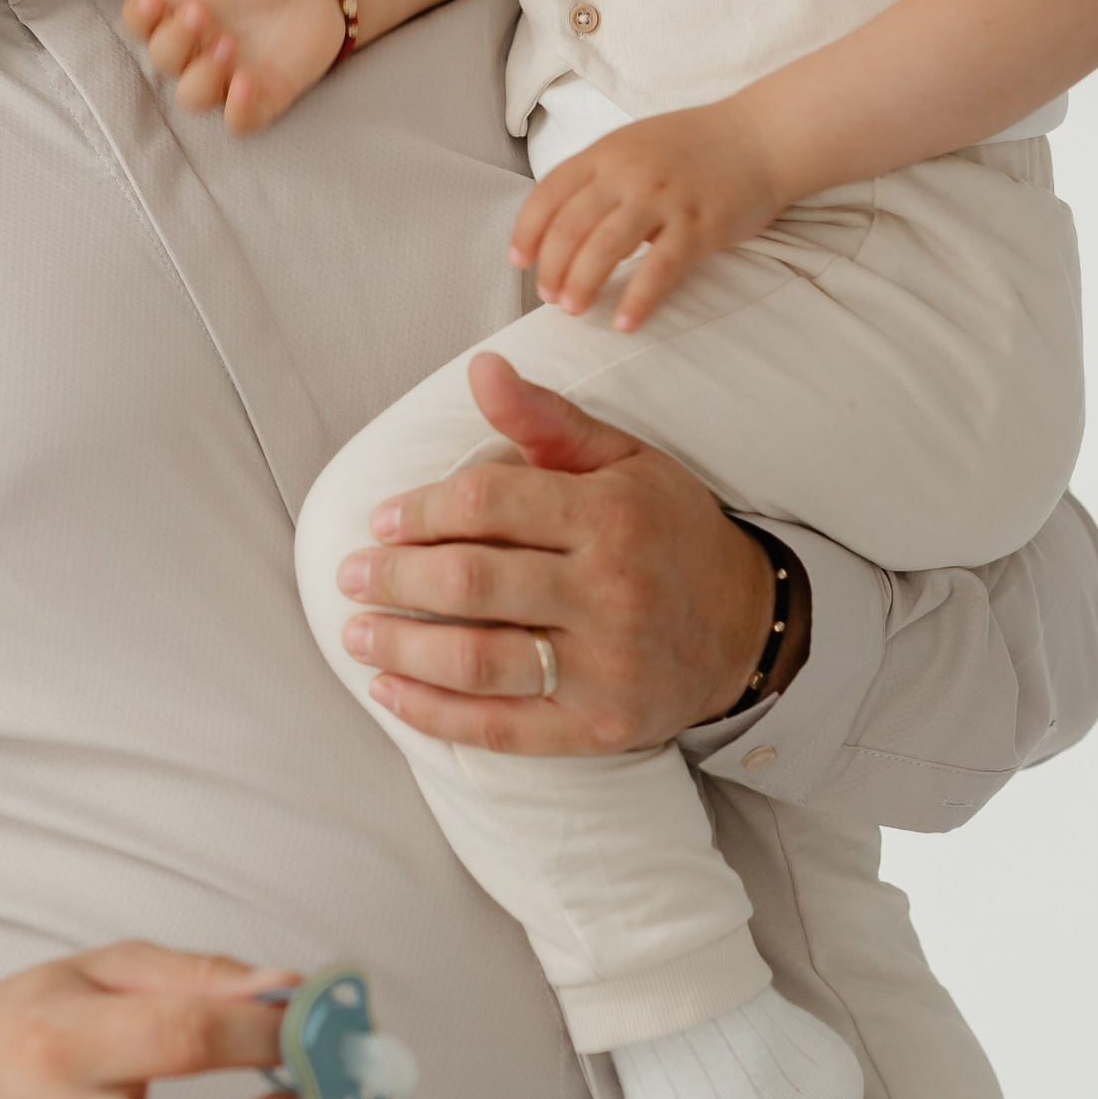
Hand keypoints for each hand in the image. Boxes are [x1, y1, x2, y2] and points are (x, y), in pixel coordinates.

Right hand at [120, 0, 347, 135]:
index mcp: (176, 11)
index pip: (139, 22)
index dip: (139, 13)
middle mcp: (193, 50)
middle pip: (164, 59)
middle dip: (176, 40)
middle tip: (201, 14)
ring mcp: (224, 78)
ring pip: (193, 96)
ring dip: (202, 76)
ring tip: (227, 46)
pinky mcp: (260, 100)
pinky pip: (239, 121)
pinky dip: (239, 109)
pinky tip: (247, 84)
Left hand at [334, 355, 795, 753]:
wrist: (747, 627)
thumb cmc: (667, 531)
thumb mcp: (623, 461)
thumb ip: (545, 421)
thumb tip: (479, 370)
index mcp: (611, 515)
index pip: (489, 503)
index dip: (420, 510)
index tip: (380, 520)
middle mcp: (610, 592)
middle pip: (472, 582)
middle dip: (395, 578)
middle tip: (349, 575)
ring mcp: (605, 668)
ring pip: (478, 659)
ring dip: (401, 646)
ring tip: (357, 632)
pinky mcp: (597, 728)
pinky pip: (498, 727)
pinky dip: (432, 712)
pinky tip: (389, 691)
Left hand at [508, 101, 781, 326]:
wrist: (760, 137)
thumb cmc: (694, 147)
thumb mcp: (634, 146)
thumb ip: (599, 178)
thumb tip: (564, 227)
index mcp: (606, 153)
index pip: (548, 193)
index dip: (527, 231)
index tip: (520, 262)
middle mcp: (628, 173)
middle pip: (570, 226)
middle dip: (552, 268)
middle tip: (549, 298)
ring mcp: (663, 198)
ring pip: (605, 247)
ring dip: (582, 284)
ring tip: (574, 311)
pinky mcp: (698, 225)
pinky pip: (659, 268)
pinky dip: (638, 300)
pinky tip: (625, 323)